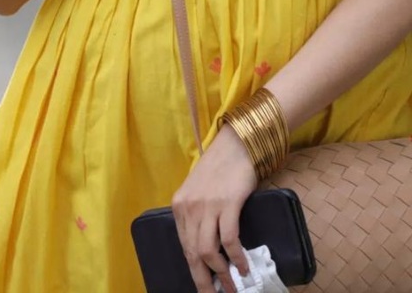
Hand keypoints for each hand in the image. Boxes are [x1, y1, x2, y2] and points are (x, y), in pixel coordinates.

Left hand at [172, 125, 257, 292]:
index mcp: (179, 206)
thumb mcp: (199, 192)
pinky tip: (244, 267)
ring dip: (221, 274)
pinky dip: (236, 258)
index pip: (184, 246)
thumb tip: (207, 249)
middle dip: (204, 281)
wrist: (236, 145)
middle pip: (193, 253)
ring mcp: (207, 206)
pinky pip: (229, 240)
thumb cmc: (220, 168)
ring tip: (234, 286)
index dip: (195, 270)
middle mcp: (189, 207)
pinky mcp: (227, 203)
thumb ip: (198, 215)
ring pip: (208, 252)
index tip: (205, 285)